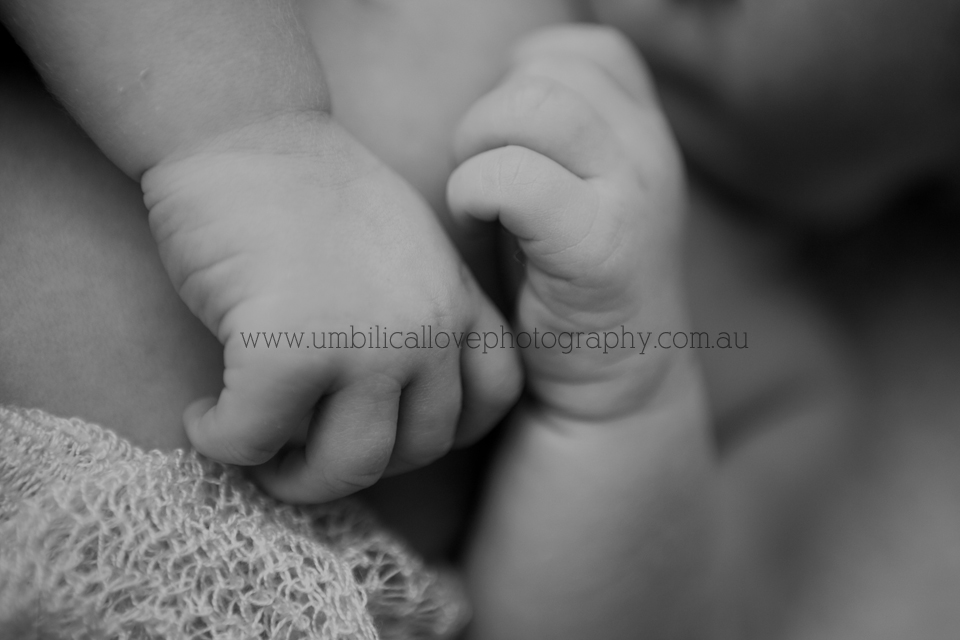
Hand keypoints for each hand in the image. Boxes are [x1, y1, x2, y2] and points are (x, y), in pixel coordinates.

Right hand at [142, 116, 521, 502]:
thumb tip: (372, 416)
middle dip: (353, 466)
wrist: (243, 130)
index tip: (385, 432)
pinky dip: (221, 443)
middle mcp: (428, 327)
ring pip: (348, 467)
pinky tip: (200, 416)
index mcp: (457, 300)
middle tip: (297, 453)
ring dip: (293, 478)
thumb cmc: (310, 191)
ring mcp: (367, 341)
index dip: (440, 432)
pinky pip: (255, 440)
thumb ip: (413, 324)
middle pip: (418, 450)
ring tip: (254, 447)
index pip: (493, 398)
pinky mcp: (289, 348)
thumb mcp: (402, 253)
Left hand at [447, 25, 687, 419]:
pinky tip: (478, 222)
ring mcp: (634, 196)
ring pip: (533, 110)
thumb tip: (494, 81)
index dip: (524, 79)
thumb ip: (552, 130)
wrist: (613, 384)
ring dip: (478, 149)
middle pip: (547, 76)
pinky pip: (514, 178)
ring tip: (478, 201)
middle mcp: (651, 151)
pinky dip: (474, 191)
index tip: (510, 143)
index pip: (582, 51)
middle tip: (481, 178)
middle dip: (488, 118)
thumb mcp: (575, 187)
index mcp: (644, 131)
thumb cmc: (566, 281)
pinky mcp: (601, 248)